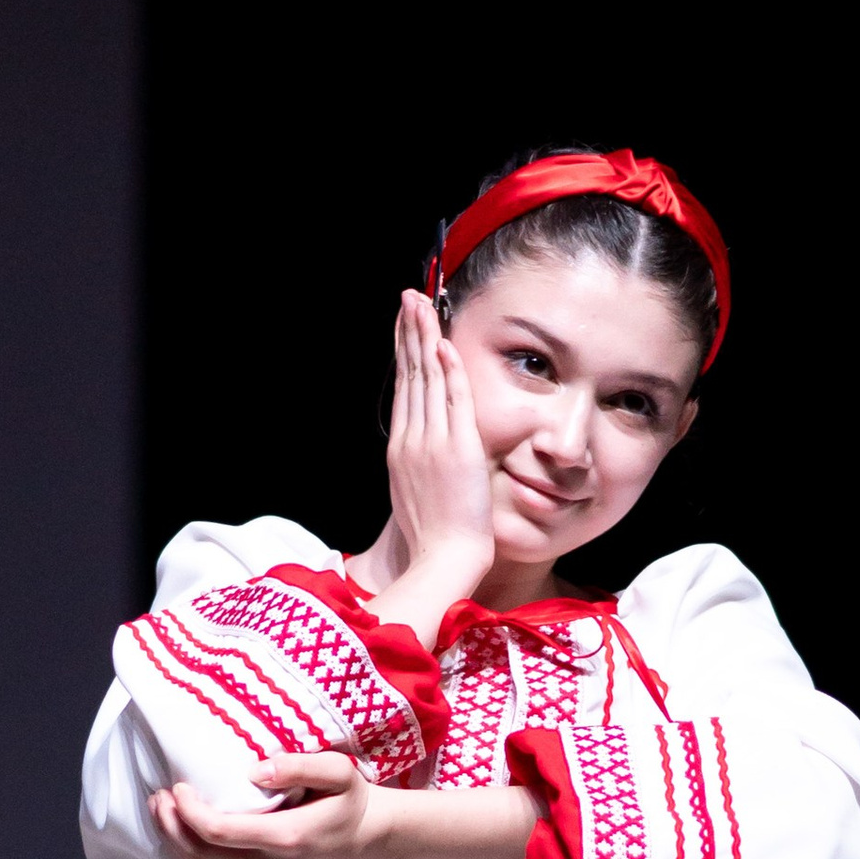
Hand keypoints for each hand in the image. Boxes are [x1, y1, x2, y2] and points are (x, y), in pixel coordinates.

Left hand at [152, 754, 538, 858]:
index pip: (219, 832)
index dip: (189, 811)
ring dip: (177, 840)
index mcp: (287, 838)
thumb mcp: (339, 773)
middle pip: (202, 855)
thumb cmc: (356, 804)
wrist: (379, 843)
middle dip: (172, 826)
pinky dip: (195, 851)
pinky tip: (186, 829)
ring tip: (164, 810)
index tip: (178, 786)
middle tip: (158, 796)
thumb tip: (255, 769)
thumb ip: (298, 765)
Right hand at [377, 289, 496, 630]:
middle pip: (410, 375)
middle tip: (409, 297)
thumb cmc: (434, 538)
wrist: (442, 561)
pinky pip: (453, 401)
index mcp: (401, 450)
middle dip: (408, 332)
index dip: (403, 354)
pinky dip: (449, 372)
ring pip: (427, 379)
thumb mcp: (415, 496)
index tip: (404, 326)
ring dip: (425, 338)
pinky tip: (444, 344)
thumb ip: (417, 466)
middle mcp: (411, 440)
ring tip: (421, 305)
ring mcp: (433, 443)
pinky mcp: (458, 449)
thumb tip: (418, 451)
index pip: (404, 390)